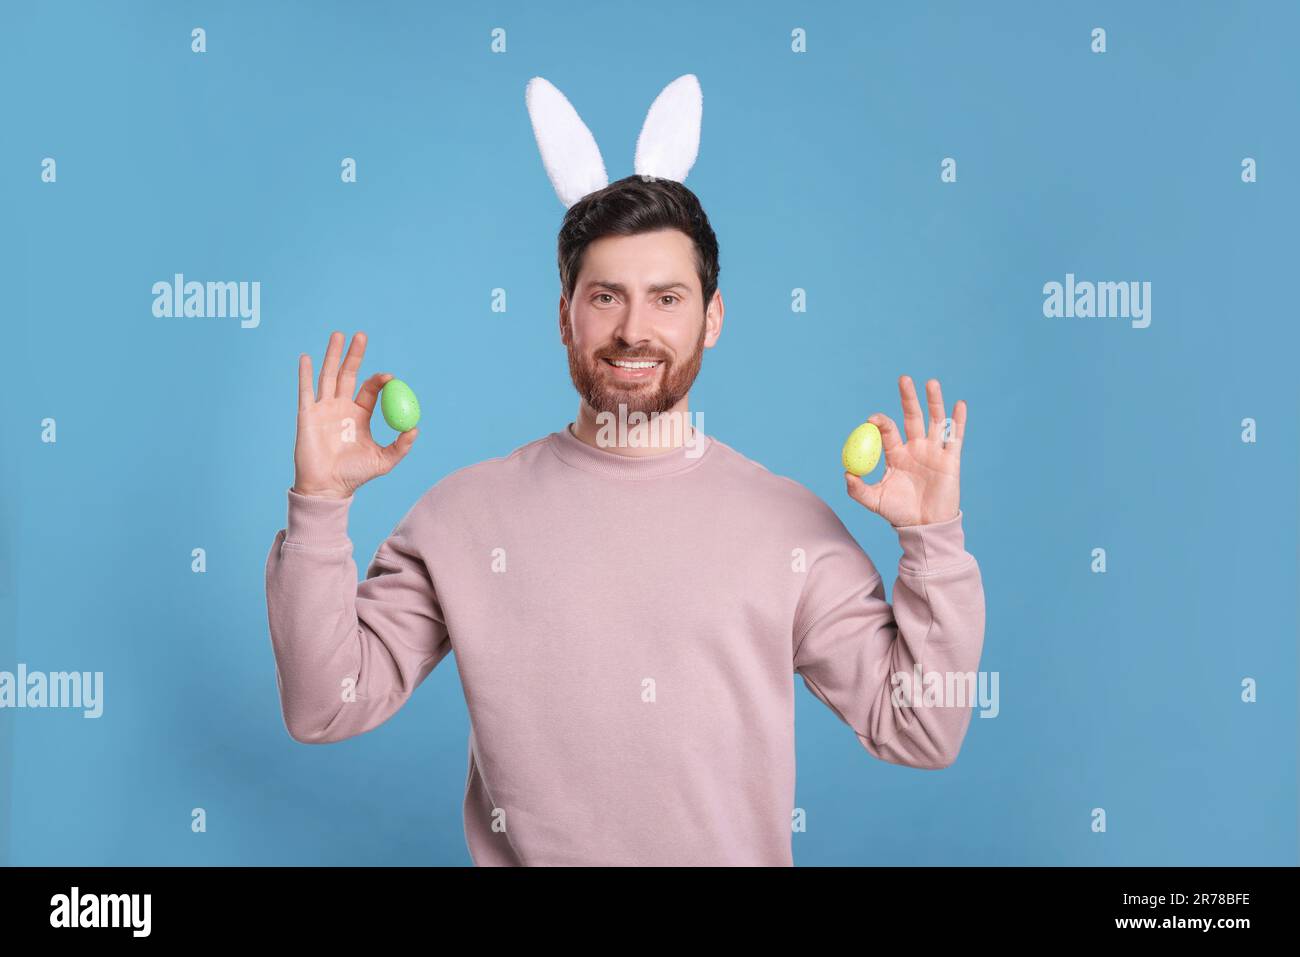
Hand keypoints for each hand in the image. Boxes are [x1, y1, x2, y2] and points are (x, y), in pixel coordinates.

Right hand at [291, 331, 417, 498]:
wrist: (328, 487)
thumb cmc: (355, 475)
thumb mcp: (384, 461)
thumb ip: (401, 445)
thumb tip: (415, 428)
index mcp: (360, 415)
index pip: (370, 389)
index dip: (379, 380)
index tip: (389, 377)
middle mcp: (342, 407)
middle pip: (348, 374)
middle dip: (354, 354)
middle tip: (361, 335)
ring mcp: (323, 409)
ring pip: (328, 376)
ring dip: (332, 355)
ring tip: (338, 334)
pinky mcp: (307, 415)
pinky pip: (306, 390)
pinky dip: (305, 374)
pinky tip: (307, 357)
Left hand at [845, 375, 964, 526]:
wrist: (924, 526)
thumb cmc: (898, 513)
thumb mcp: (874, 501)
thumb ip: (857, 489)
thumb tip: (846, 472)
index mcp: (895, 454)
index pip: (888, 430)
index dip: (881, 422)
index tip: (872, 419)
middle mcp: (915, 448)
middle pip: (912, 417)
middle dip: (908, 398)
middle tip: (904, 379)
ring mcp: (933, 452)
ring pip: (935, 421)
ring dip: (934, 401)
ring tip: (931, 383)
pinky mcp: (951, 459)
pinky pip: (955, 436)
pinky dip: (958, 420)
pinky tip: (960, 404)